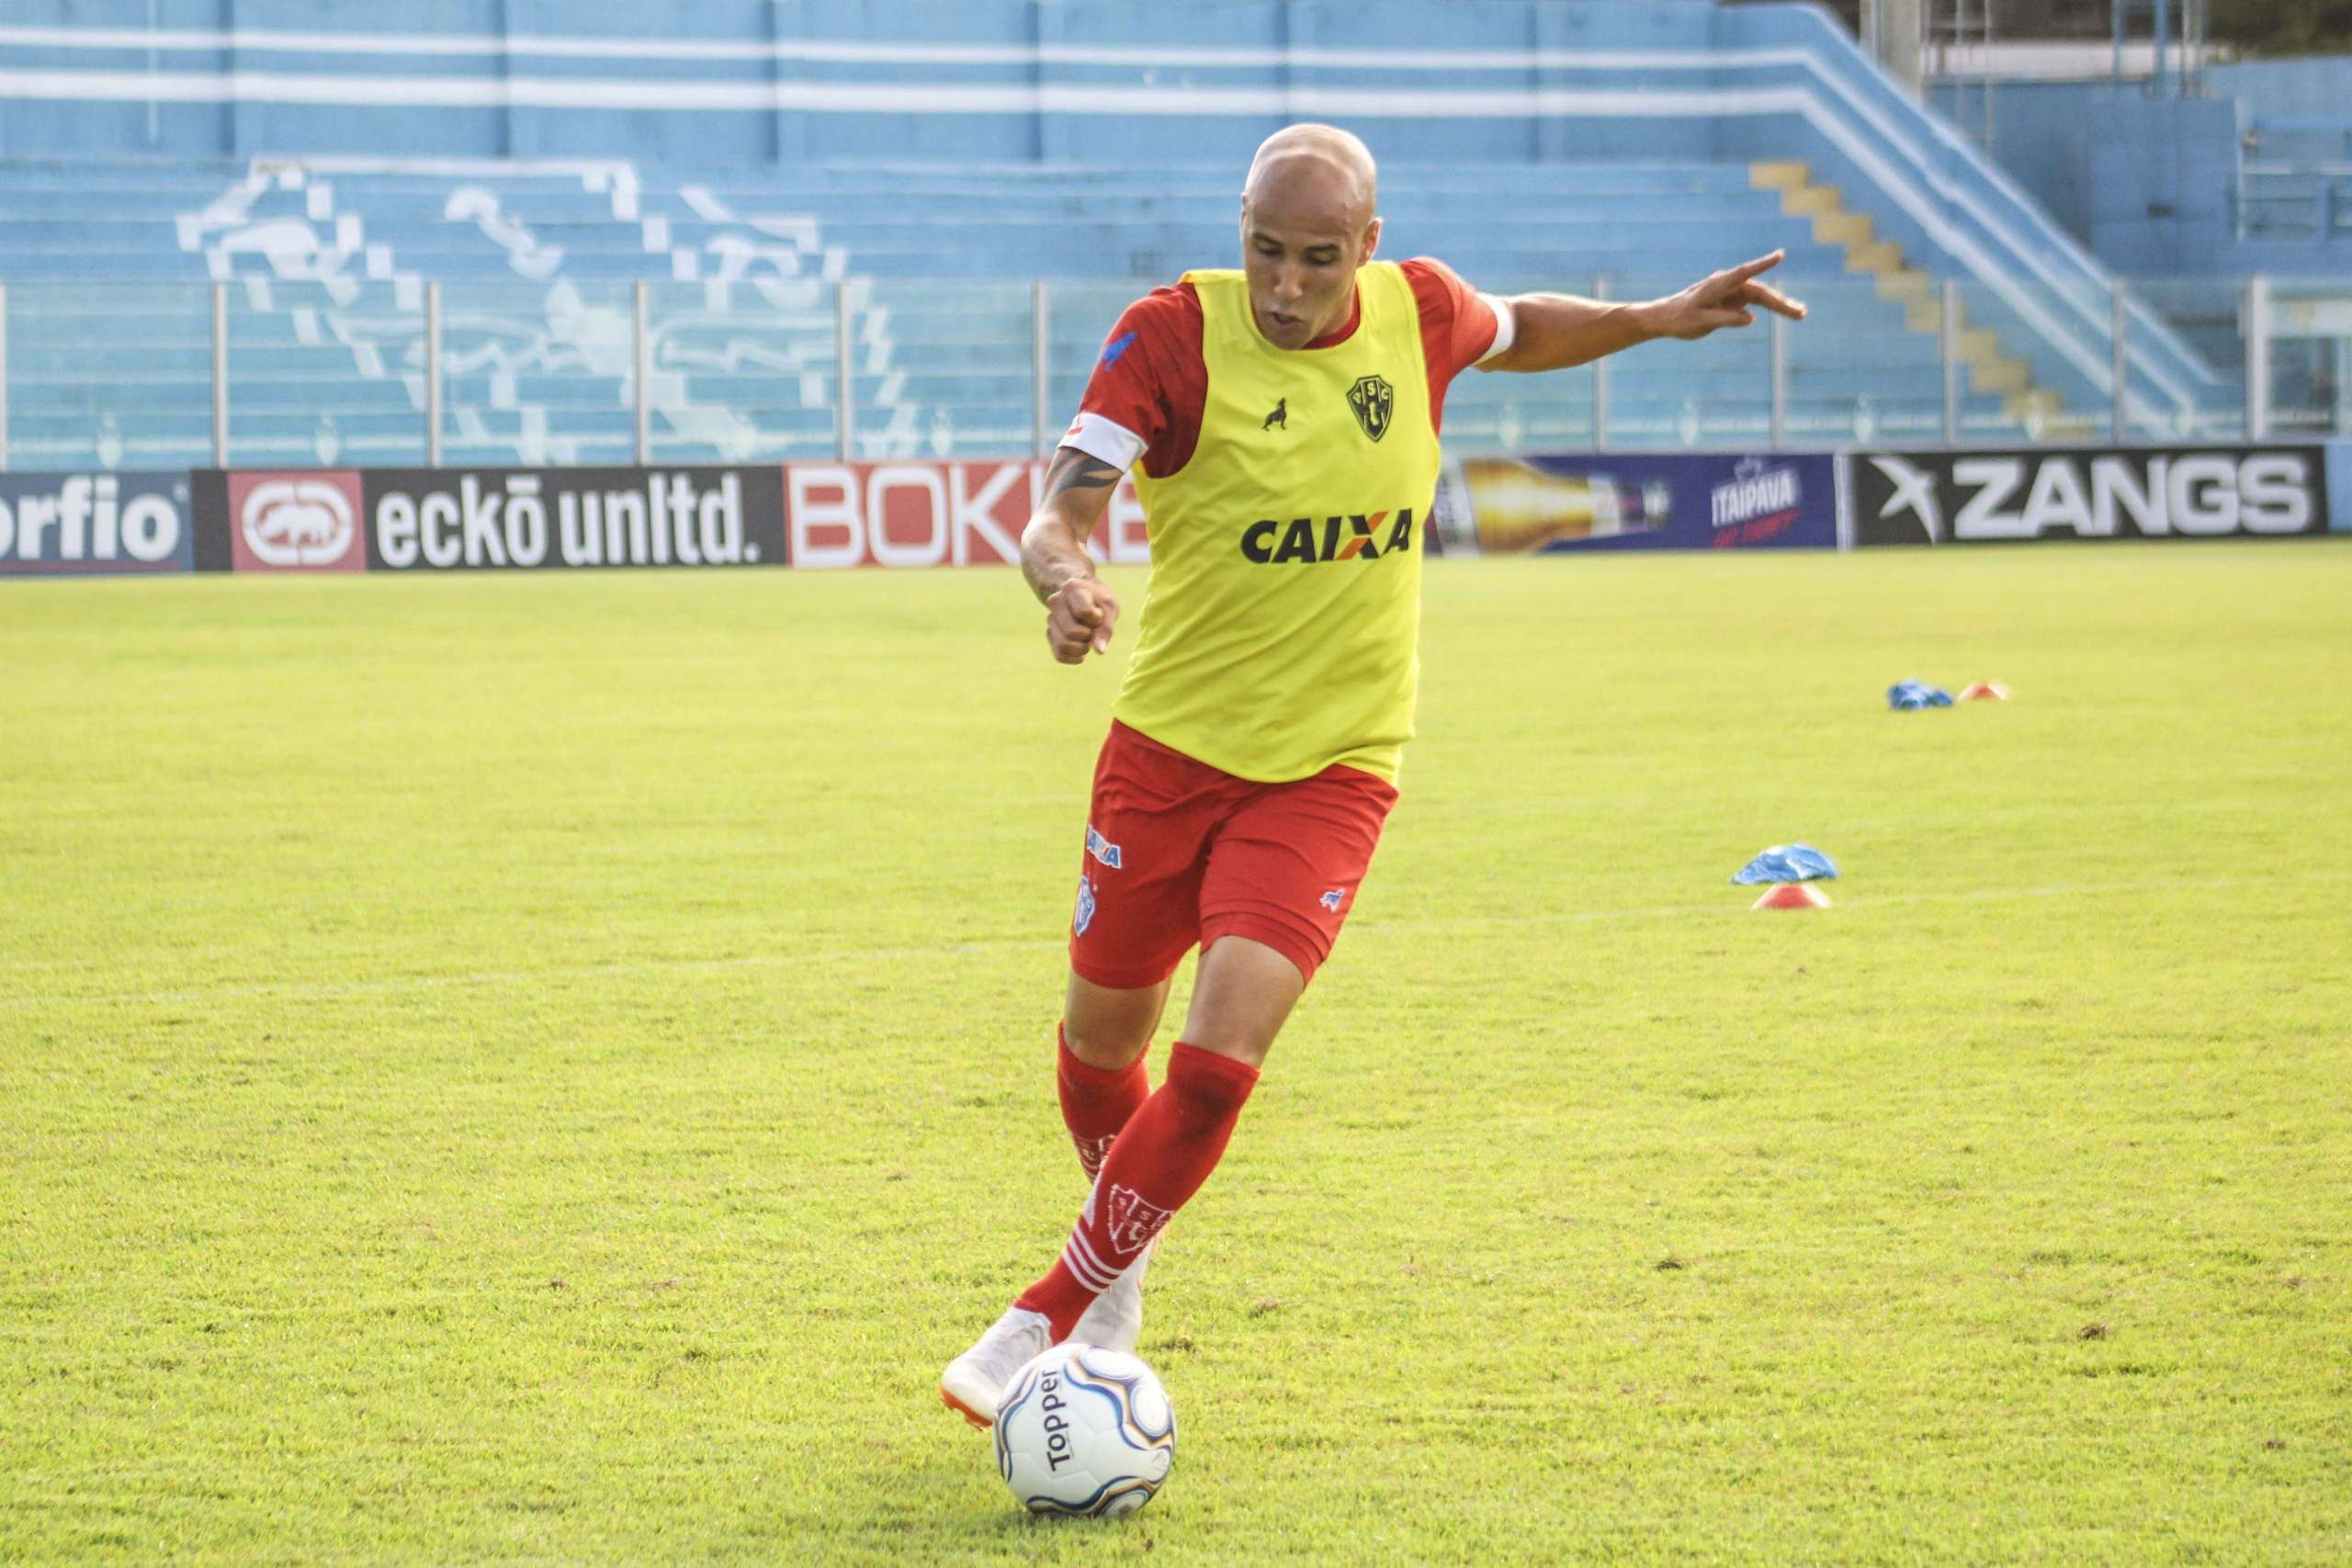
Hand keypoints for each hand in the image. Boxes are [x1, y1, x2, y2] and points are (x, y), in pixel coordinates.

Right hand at [1045, 577, 1119, 663]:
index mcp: (1071, 588)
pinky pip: (1059, 655)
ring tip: (1087, 640)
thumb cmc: (1098, 600)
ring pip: (1063, 645)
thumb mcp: (1109, 606)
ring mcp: (1050, 618)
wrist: (1083, 595)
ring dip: (1081, 649)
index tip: (1098, 614)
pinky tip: (1082, 652)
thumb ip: (1106, 627)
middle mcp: (1055, 601)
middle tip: (1092, 628)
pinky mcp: (1049, 633)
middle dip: (1088, 635)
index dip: (1096, 619)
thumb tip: (1099, 651)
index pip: (1084, 613)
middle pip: (1072, 632)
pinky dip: (1073, 658)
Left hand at [1649, 251, 1806, 340]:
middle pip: (1760, 292)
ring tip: (1801, 314)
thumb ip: (1725, 320)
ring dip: (1780, 305)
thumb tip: (1751, 318)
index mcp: (1717, 285)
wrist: (1665, 318)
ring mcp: (1732, 291)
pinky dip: (1770, 307)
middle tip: (1801, 313)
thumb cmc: (1680, 319)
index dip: (1762, 265)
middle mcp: (1727, 284)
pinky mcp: (1732, 300)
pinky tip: (1787, 311)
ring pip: (1761, 297)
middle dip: (1781, 302)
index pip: (1744, 273)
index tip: (1779, 255)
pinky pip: (1755, 302)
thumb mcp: (1701, 323)